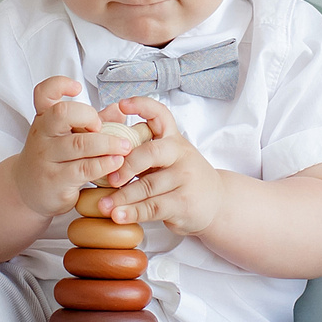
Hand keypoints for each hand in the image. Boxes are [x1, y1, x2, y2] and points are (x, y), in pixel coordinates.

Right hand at [11, 77, 140, 218]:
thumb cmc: (54, 159)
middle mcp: (41, 135)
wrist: (28, 191)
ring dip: (108, 144)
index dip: (59, 84)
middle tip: (102, 127)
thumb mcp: (68, 137)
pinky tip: (116, 163)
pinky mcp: (54, 180)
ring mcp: (45, 158)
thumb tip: (119, 109)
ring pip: (79, 144)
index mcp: (44, 118)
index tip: (77, 88)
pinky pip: (84, 168)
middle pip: (62, 113)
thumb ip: (92, 122)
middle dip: (89, 116)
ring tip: (124, 147)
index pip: (43, 93)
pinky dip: (105, 164)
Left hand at [95, 96, 226, 235]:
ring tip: (103, 205)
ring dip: (122, 197)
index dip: (141, 106)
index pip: (160, 114)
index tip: (121, 105)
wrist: (217, 203)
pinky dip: (133, 213)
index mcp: (173, 138)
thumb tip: (105, 145)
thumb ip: (143, 150)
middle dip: (126, 165)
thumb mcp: (169, 158)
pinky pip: (153, 207)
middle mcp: (180, 154)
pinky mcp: (183, 202)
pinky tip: (118, 216)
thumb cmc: (183, 177)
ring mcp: (184, 178)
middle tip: (109, 178)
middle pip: (151, 153)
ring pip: (147, 185)